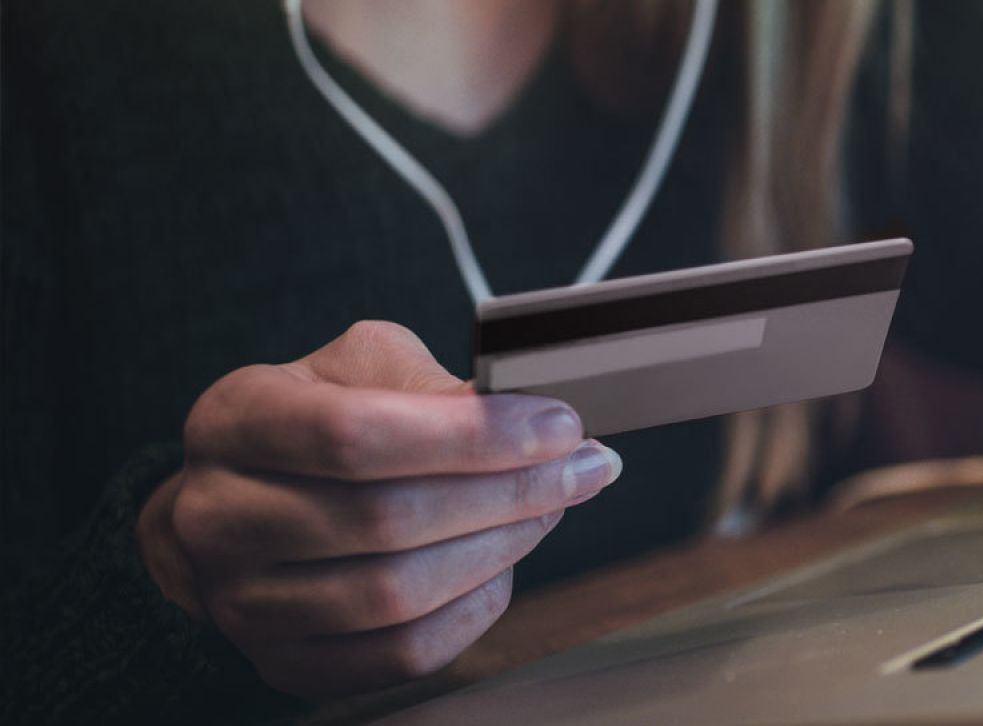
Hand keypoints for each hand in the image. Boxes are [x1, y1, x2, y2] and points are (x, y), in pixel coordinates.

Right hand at [137, 321, 621, 696]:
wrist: (246, 500)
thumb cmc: (318, 418)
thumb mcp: (361, 367)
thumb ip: (433, 382)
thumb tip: (529, 415)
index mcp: (234, 421)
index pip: (355, 435)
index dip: (471, 435)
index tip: (557, 426)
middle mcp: (219, 517)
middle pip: (384, 519)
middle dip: (508, 492)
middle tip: (579, 468)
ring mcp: (243, 602)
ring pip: (396, 594)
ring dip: (500, 548)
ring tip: (549, 507)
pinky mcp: (287, 662)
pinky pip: (403, 652)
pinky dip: (474, 608)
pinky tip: (503, 562)